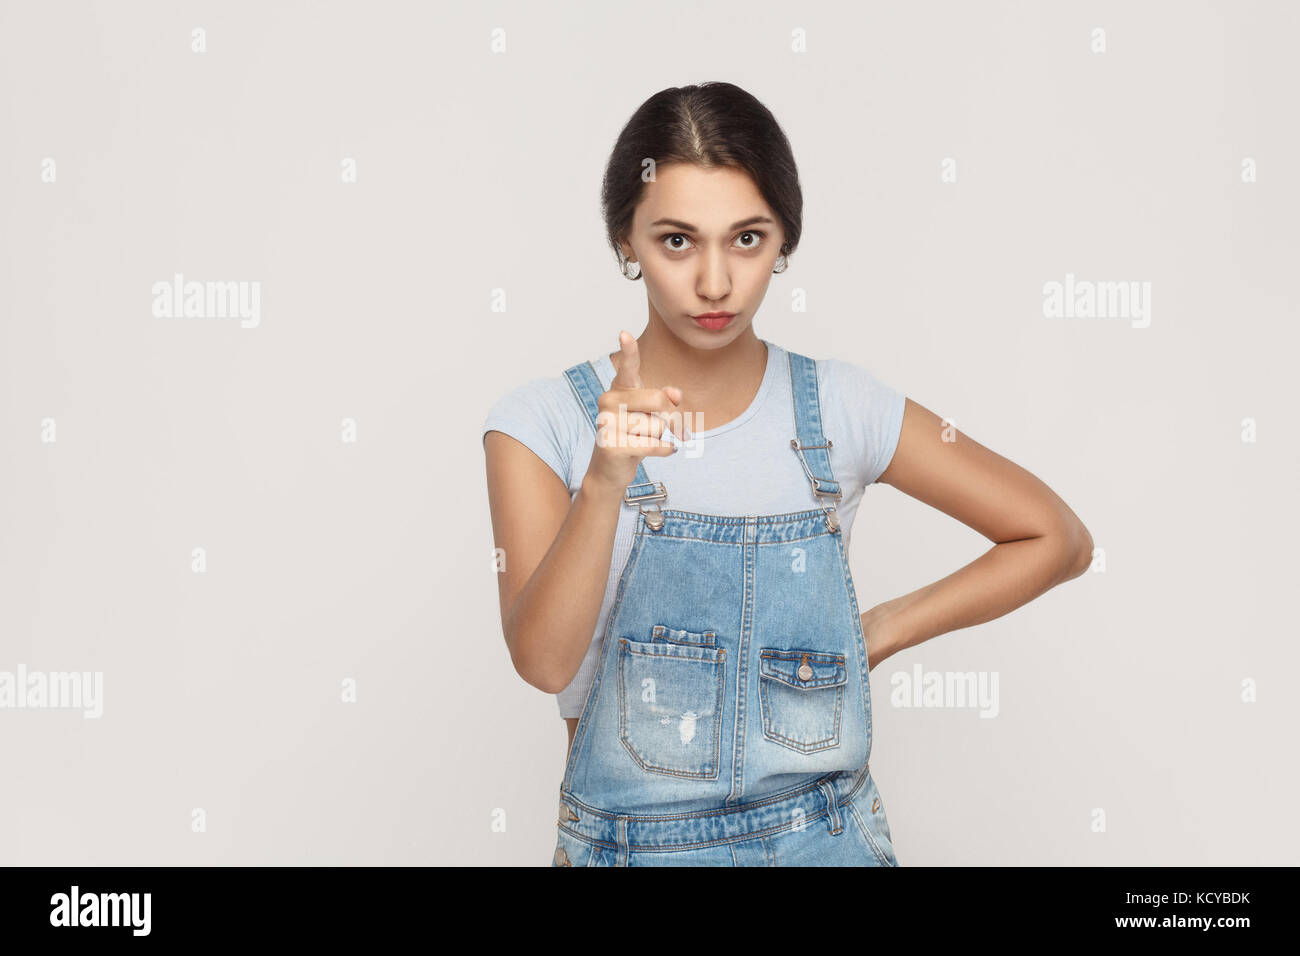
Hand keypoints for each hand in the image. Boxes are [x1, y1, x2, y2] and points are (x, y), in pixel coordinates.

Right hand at [586, 331, 690, 490]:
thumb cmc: (633, 437)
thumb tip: (675, 395)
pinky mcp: (611, 445)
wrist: (609, 471)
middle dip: (671, 417)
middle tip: (671, 428)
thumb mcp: (652, 416)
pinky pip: (654, 444)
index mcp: (619, 389)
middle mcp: (608, 401)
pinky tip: (662, 450)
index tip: (625, 334)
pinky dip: (665, 450)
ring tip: (644, 441)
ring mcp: (607, 423)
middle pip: (658, 401)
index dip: (628, 351)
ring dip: (660, 437)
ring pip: (657, 426)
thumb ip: (666, 400)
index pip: (627, 367)